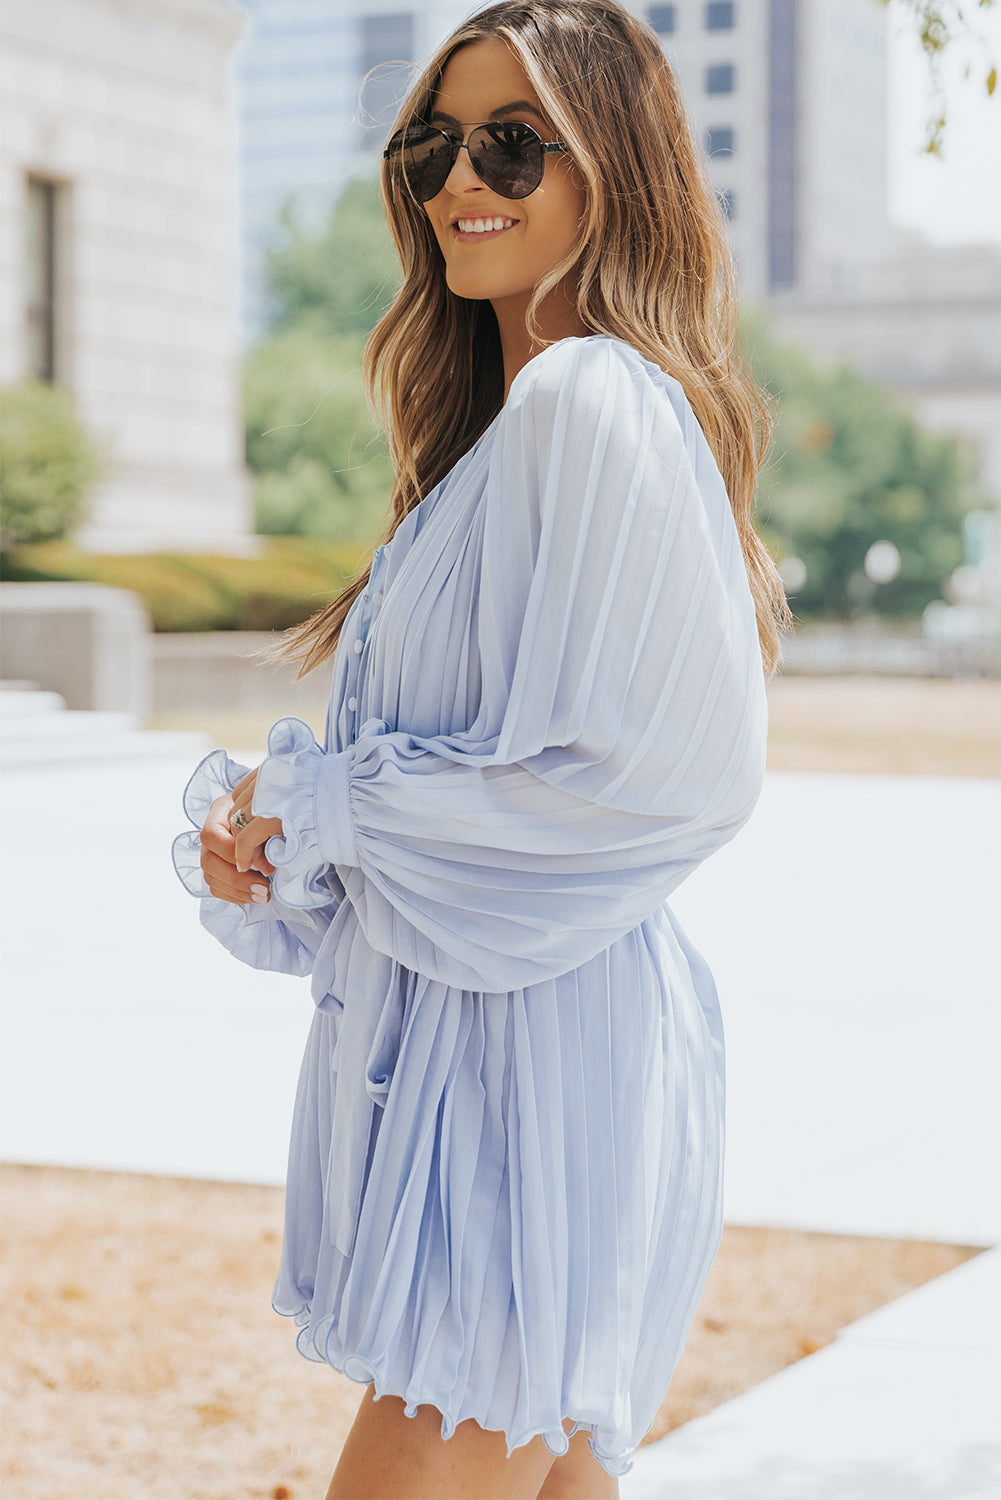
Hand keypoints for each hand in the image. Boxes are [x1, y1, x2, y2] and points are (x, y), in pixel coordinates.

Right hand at [198, 768, 283, 904]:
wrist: (272, 815)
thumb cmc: (272, 812)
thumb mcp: (270, 815)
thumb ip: (263, 833)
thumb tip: (265, 865)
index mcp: (219, 813)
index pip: (211, 835)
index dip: (231, 852)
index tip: (257, 864)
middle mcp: (212, 834)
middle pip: (208, 860)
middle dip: (237, 879)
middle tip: (264, 888)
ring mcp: (212, 852)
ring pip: (211, 877)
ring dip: (238, 891)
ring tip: (263, 895)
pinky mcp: (218, 869)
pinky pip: (217, 888)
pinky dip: (236, 896)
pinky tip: (255, 897)